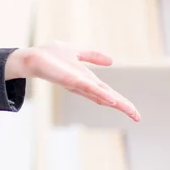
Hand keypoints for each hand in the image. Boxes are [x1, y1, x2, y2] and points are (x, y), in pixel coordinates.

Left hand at [5, 43, 140, 121]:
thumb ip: (93, 56)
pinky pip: (88, 89)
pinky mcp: (71, 82)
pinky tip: (111, 100)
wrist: (32, 58)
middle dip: (123, 107)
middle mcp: (85, 87)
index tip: (135, 113)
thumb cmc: (50, 56)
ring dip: (116, 104)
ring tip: (131, 111)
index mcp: (88, 81)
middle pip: (109, 99)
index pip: (109, 94)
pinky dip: (100, 94)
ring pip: (102, 96)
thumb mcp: (77, 52)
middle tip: (138, 117)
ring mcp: (79, 86)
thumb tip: (111, 61)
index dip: (122, 102)